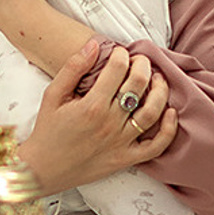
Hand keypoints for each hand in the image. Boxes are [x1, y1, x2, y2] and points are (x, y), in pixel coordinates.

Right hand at [18, 41, 177, 193]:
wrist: (43, 169)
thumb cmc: (47, 131)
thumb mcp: (53, 95)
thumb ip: (73, 68)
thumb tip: (93, 45)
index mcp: (91, 105)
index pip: (118, 69)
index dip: (122, 54)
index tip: (120, 52)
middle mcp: (110, 123)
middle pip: (138, 84)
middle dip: (143, 65)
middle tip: (140, 60)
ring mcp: (121, 142)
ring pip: (152, 111)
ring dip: (160, 90)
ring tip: (157, 79)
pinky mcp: (126, 158)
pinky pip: (156, 146)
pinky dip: (169, 129)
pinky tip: (170, 112)